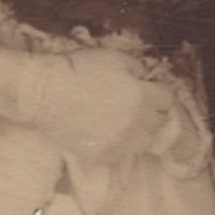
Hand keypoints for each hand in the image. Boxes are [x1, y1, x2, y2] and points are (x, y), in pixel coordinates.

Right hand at [23, 44, 174, 170]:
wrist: (46, 94)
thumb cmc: (79, 70)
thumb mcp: (114, 58)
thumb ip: (137, 68)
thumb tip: (146, 78)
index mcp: (142, 97)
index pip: (168, 99)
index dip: (159, 91)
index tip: (150, 89)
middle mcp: (137, 123)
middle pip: (159, 121)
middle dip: (153, 110)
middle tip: (138, 104)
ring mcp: (120, 143)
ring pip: (145, 141)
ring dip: (141, 130)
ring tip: (126, 121)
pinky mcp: (104, 156)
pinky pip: (123, 153)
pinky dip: (121, 144)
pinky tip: (108, 133)